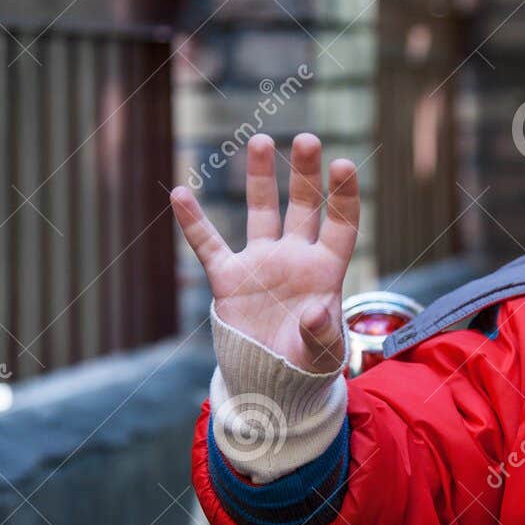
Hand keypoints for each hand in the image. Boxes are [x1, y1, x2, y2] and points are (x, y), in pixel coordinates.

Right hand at [170, 133, 358, 374]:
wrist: (270, 385)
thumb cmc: (306, 367)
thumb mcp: (322, 356)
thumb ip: (321, 334)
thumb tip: (317, 311)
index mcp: (326, 271)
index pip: (341, 224)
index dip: (343, 196)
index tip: (342, 165)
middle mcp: (295, 258)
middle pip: (303, 206)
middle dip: (305, 173)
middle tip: (307, 139)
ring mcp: (261, 264)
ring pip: (261, 212)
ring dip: (260, 179)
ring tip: (260, 140)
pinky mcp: (229, 279)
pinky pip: (208, 246)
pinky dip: (194, 222)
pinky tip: (180, 194)